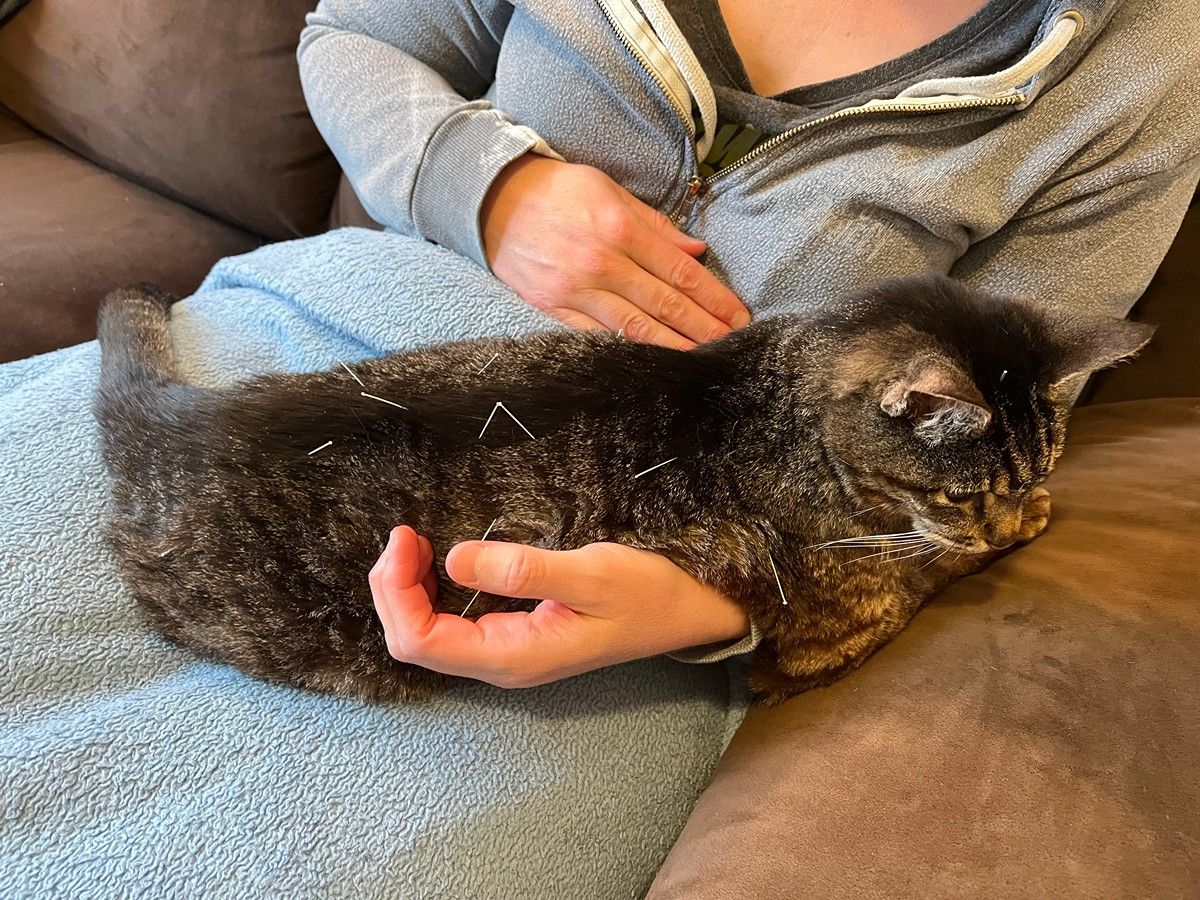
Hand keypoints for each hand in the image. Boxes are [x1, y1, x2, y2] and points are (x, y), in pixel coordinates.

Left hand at [369, 525, 750, 687]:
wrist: (688, 612)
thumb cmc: (647, 593)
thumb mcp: (591, 573)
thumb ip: (523, 569)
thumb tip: (453, 558)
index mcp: (514, 656)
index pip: (421, 641)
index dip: (397, 592)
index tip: (407, 538)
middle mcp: (503, 664)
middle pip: (415, 641)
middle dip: (394, 590)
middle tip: (403, 535)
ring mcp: (508, 653)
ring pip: (429, 633)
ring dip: (409, 591)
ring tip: (413, 543)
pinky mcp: (515, 637)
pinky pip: (452, 623)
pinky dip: (432, 591)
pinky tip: (438, 559)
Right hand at [481, 154, 750, 349]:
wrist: (491, 200)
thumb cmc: (556, 190)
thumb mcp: (608, 190)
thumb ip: (655, 224)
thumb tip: (696, 250)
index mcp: (619, 228)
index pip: (679, 271)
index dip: (713, 297)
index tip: (738, 315)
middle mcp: (600, 263)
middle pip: (664, 304)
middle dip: (704, 328)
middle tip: (735, 346)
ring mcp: (574, 291)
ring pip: (635, 328)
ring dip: (674, 347)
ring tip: (703, 360)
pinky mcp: (552, 309)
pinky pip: (597, 337)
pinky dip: (627, 352)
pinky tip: (653, 363)